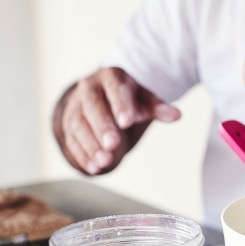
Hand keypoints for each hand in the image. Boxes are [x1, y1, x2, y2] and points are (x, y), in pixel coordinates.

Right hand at [53, 67, 179, 173]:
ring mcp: (75, 107)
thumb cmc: (129, 99)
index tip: (128, 121)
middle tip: (113, 144)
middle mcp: (89, 89)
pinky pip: (72, 140)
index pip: (115, 90)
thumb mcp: (145, 99)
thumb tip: (177, 115)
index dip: (120, 105)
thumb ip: (158, 107)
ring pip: (79, 126)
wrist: (102, 97)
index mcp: (111, 77)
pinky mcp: (67, 125)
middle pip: (93, 108)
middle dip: (102, 127)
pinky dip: (83, 155)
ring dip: (91, 145)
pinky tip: (94, 168)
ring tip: (104, 161)